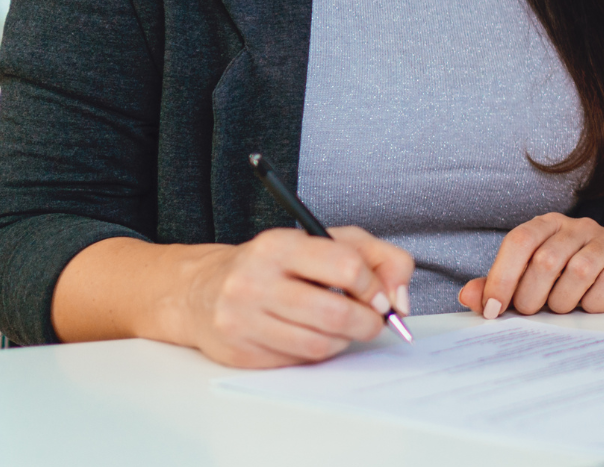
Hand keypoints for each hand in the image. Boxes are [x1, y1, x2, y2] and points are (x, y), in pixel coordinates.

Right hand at [174, 226, 412, 368]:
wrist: (204, 290)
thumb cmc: (277, 264)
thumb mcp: (328, 241)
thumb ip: (378, 258)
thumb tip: (400, 300)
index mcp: (280, 246)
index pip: (347, 267)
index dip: (374, 286)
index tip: (380, 296)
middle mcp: (255, 281)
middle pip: (335, 313)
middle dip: (367, 322)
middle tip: (373, 320)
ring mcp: (242, 319)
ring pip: (319, 344)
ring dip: (344, 339)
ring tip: (343, 327)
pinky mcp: (240, 352)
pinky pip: (298, 361)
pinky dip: (317, 352)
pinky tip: (311, 335)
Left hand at [457, 214, 603, 317]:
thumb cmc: (565, 281)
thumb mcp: (528, 282)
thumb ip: (497, 287)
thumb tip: (468, 295)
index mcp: (547, 226)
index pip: (520, 241)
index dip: (502, 277)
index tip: (493, 309)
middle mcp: (577, 227)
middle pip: (546, 259)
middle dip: (532, 296)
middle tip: (531, 313)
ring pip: (579, 271)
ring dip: (563, 302)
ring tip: (561, 309)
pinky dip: (593, 303)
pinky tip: (589, 307)